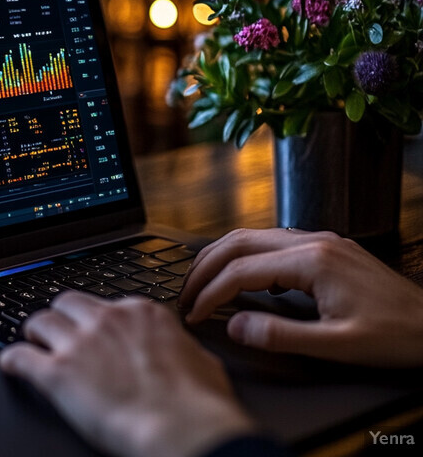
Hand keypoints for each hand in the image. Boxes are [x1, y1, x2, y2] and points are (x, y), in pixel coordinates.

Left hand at [0, 291, 254, 456]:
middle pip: (67, 302)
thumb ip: (184, 350)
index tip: (93, 327)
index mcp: (139, 314)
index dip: (96, 318)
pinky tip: (9, 365)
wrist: (182, 428)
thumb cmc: (198, 404)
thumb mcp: (202, 362)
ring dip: (35, 333)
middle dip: (61, 316)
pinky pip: (21, 357)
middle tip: (57, 330)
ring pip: (40, 321)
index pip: (106, 304)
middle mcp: (105, 320)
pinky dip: (12, 360)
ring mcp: (79, 343)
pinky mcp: (58, 374)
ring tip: (32, 342)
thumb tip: (187, 354)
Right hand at [180, 228, 422, 367]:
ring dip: (221, 256)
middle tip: (184, 292)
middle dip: (205, 265)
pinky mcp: (325, 246)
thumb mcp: (338, 345)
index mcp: (312, 261)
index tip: (194, 313)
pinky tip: (241, 275)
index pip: (242, 269)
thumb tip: (235, 326)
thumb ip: (282, 335)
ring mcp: (319, 240)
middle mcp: (312, 241)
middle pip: (238, 241)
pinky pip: (270, 242)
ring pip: (252, 236)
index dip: (211, 291)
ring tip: (202, 282)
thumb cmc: (396, 335)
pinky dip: (244, 255)